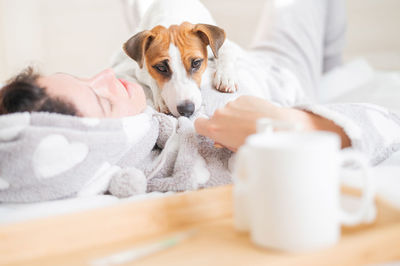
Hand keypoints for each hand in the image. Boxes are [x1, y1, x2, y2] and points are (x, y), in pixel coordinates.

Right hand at [195, 96, 349, 150]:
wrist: (277, 126)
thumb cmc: (257, 141)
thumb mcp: (236, 148)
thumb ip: (224, 142)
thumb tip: (221, 140)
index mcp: (215, 129)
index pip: (198, 124)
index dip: (203, 127)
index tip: (211, 131)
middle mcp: (220, 114)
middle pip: (216, 117)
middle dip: (224, 123)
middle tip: (238, 132)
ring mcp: (232, 104)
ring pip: (229, 110)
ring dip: (236, 116)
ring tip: (250, 124)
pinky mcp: (243, 97)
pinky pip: (240, 104)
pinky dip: (245, 109)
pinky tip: (256, 117)